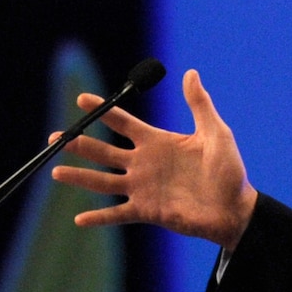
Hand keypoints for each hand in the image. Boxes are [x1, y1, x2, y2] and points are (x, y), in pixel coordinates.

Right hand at [50, 70, 257, 247]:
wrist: (236, 210)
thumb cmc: (229, 171)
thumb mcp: (216, 133)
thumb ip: (199, 105)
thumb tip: (191, 73)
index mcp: (156, 141)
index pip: (121, 122)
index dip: (102, 110)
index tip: (81, 99)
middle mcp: (143, 163)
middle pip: (103, 151)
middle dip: (78, 143)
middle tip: (54, 137)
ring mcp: (143, 189)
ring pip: (103, 181)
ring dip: (79, 176)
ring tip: (55, 171)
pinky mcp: (148, 212)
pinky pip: (118, 214)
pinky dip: (99, 217)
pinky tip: (79, 219)